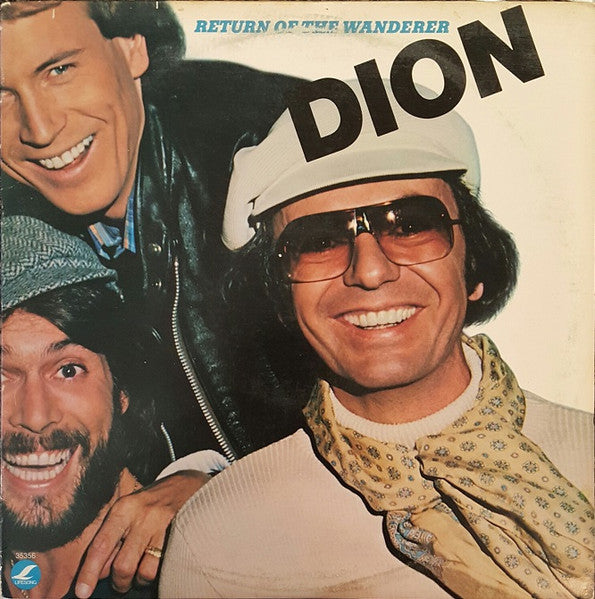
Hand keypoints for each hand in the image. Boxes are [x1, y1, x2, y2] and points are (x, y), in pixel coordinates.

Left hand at [74, 470, 209, 597]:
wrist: (186, 485)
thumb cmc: (150, 502)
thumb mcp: (127, 511)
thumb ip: (112, 538)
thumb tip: (99, 572)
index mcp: (124, 508)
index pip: (101, 545)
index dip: (89, 572)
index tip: (82, 593)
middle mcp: (142, 516)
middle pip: (123, 565)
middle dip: (119, 582)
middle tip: (120, 582)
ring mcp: (163, 526)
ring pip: (144, 571)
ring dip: (139, 581)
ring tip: (139, 573)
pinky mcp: (179, 534)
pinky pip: (163, 567)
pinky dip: (156, 574)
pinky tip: (154, 565)